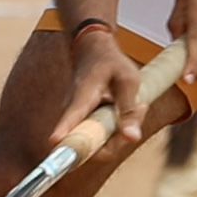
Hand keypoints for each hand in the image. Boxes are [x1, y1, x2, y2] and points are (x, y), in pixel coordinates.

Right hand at [39, 14, 144, 157]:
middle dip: (119, 138)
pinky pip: (101, 136)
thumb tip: (133, 139)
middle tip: (139, 109)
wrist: (92, 52)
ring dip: (121, 131)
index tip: (56, 143)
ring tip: (138, 105)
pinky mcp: (83, 124)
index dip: (66, 136)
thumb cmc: (111, 63)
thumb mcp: (128, 80)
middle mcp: (73, 113)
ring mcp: (76, 120)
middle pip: (91, 144)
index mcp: (82, 97)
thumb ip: (129, 110)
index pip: (71, 120)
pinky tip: (130, 109)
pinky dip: (118, 128)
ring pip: (99, 142)